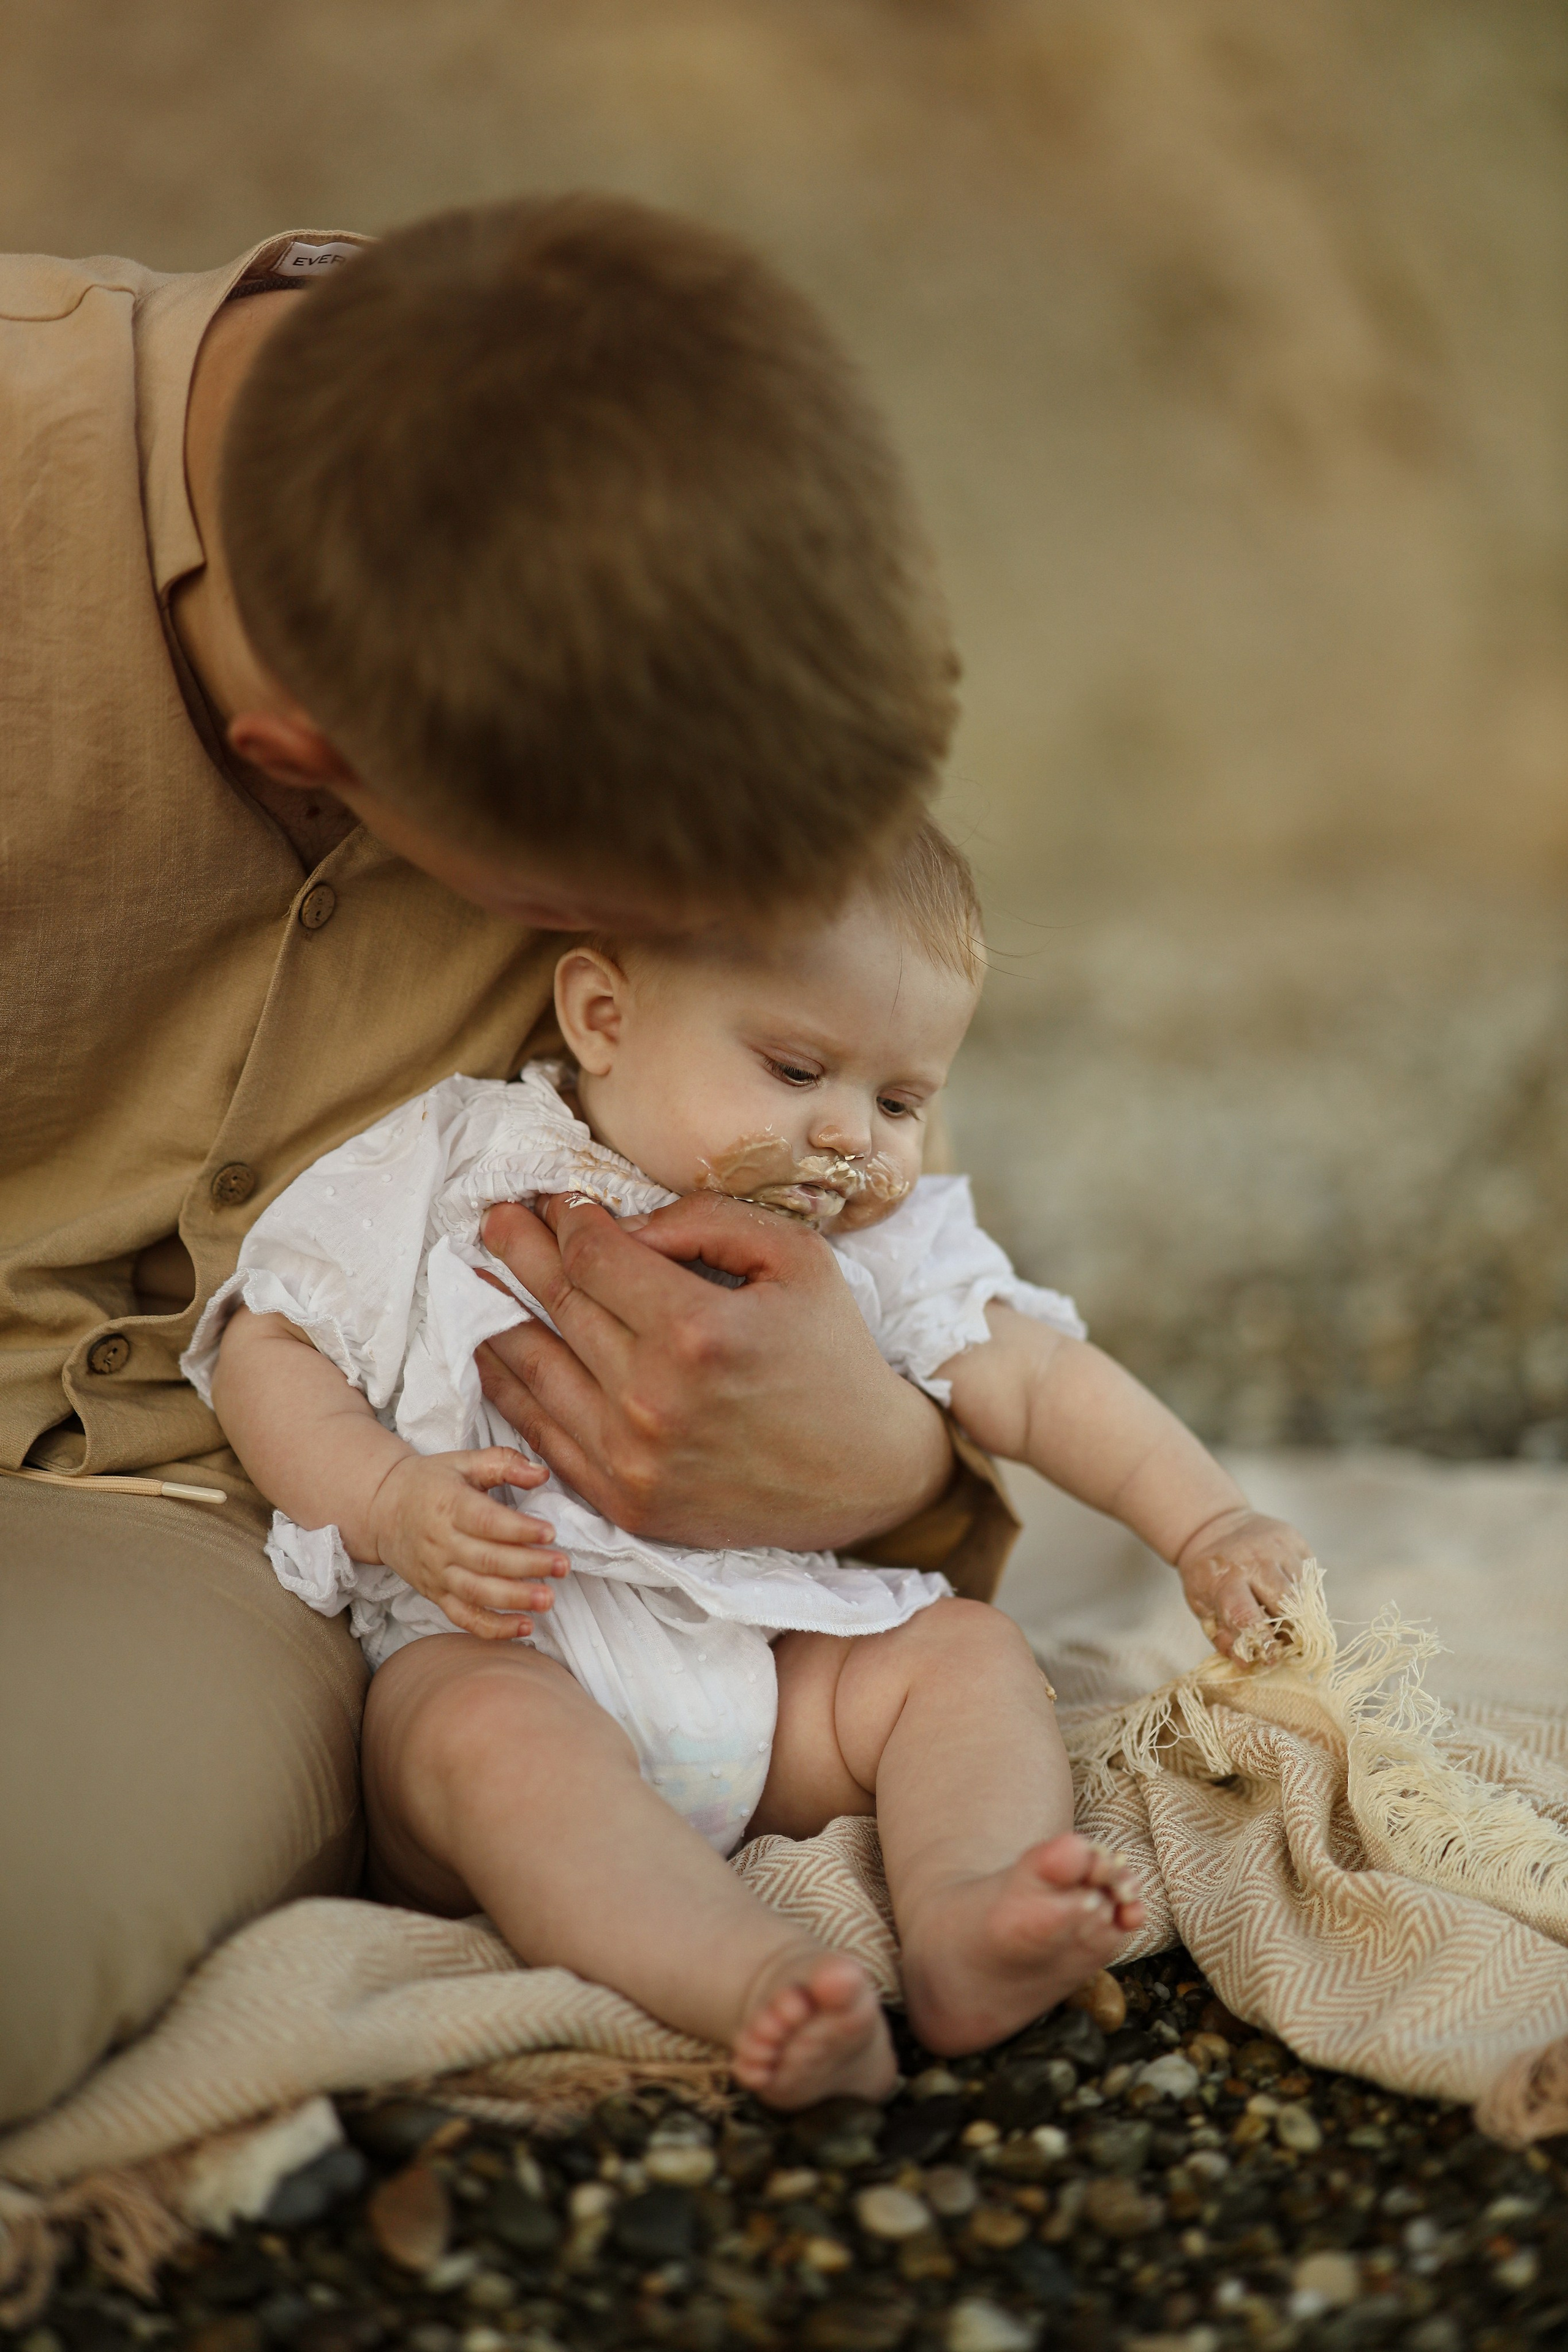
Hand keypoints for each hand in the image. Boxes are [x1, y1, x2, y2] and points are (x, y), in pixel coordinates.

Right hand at [366, 1445, 566, 1640]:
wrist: (382, 1510)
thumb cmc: (429, 1483)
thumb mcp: (463, 1462)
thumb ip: (503, 1463)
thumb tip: (542, 1473)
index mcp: (448, 1506)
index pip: (486, 1522)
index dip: (519, 1529)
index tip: (550, 1532)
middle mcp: (440, 1543)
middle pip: (487, 1560)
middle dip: (528, 1566)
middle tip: (562, 1566)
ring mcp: (437, 1573)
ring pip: (477, 1592)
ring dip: (515, 1599)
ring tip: (548, 1600)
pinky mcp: (436, 1594)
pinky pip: (464, 1617)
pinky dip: (493, 1628)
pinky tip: (524, 1627)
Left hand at [475, 1193, 953, 1551]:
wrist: (865, 1473)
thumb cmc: (834, 1354)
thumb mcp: (795, 1258)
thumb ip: (706, 1221)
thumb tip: (622, 1223)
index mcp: (695, 1331)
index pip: (595, 1257)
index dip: (567, 1219)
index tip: (556, 1200)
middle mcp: (651, 1398)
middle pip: (557, 1304)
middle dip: (520, 1250)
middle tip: (492, 1219)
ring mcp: (631, 1459)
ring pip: (532, 1370)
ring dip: (498, 1315)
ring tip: (481, 1277)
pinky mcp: (625, 1503)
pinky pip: (543, 1437)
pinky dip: (510, 1391)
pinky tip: (497, 1354)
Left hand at [1174, 1509, 1313, 1660]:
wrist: (1215, 1526)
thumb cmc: (1209, 1575)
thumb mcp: (1201, 1604)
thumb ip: (1222, 1635)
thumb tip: (1247, 1662)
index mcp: (1224, 1579)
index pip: (1246, 1616)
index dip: (1264, 1642)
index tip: (1274, 1659)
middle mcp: (1253, 1561)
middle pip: (1286, 1603)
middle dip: (1293, 1630)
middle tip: (1292, 1645)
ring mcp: (1278, 1548)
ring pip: (1304, 1590)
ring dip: (1304, 1614)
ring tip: (1295, 1624)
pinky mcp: (1295, 1540)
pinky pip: (1312, 1576)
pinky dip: (1308, 1594)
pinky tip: (1296, 1600)